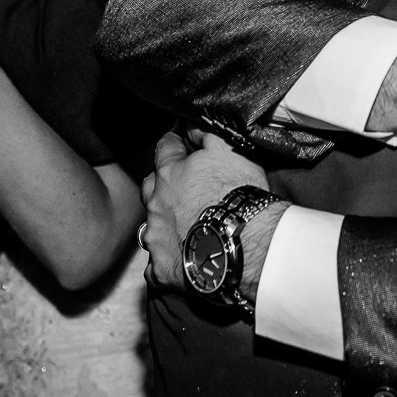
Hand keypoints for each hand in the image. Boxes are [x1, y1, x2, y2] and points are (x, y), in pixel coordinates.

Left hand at [142, 127, 269, 289]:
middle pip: (149, 187)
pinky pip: (155, 265)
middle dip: (161, 184)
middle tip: (181, 187)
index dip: (174, 144)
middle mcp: (156, 204)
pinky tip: (181, 258)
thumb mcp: (229, 149)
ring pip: (150, 225)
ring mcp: (156, 238)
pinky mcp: (162, 268)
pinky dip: (166, 260)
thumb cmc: (239, 195)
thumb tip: (192, 127)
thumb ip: (206, 133)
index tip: (180, 144)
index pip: (164, 148)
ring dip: (163, 223)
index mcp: (169, 174)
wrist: (246, 244)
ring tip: (184, 226)